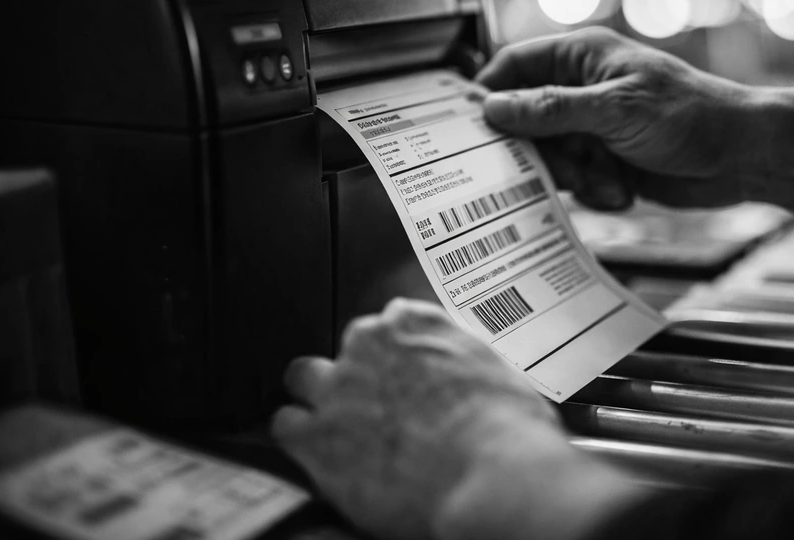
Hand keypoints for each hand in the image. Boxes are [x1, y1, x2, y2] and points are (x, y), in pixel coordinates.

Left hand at [271, 299, 642, 539]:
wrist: (491, 475)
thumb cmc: (509, 431)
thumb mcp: (499, 375)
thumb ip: (469, 367)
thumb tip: (473, 387)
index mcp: (418, 323)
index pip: (394, 317)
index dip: (400, 353)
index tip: (409, 373)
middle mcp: (372, 344)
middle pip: (350, 345)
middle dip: (359, 371)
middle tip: (381, 405)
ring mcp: (339, 387)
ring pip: (304, 377)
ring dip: (319, 398)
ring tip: (340, 427)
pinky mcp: (316, 436)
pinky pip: (284, 425)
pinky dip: (298, 438)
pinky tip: (319, 455)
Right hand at [477, 27, 760, 210]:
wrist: (743, 158)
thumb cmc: (691, 116)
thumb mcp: (614, 109)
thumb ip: (550, 110)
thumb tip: (494, 108)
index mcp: (582, 58)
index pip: (514, 67)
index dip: (491, 95)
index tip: (474, 130)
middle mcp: (582, 92)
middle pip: (526, 123)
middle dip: (544, 153)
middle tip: (568, 167)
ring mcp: (594, 129)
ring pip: (550, 161)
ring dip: (577, 178)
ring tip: (610, 179)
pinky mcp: (607, 164)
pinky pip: (577, 185)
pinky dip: (598, 193)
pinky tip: (625, 190)